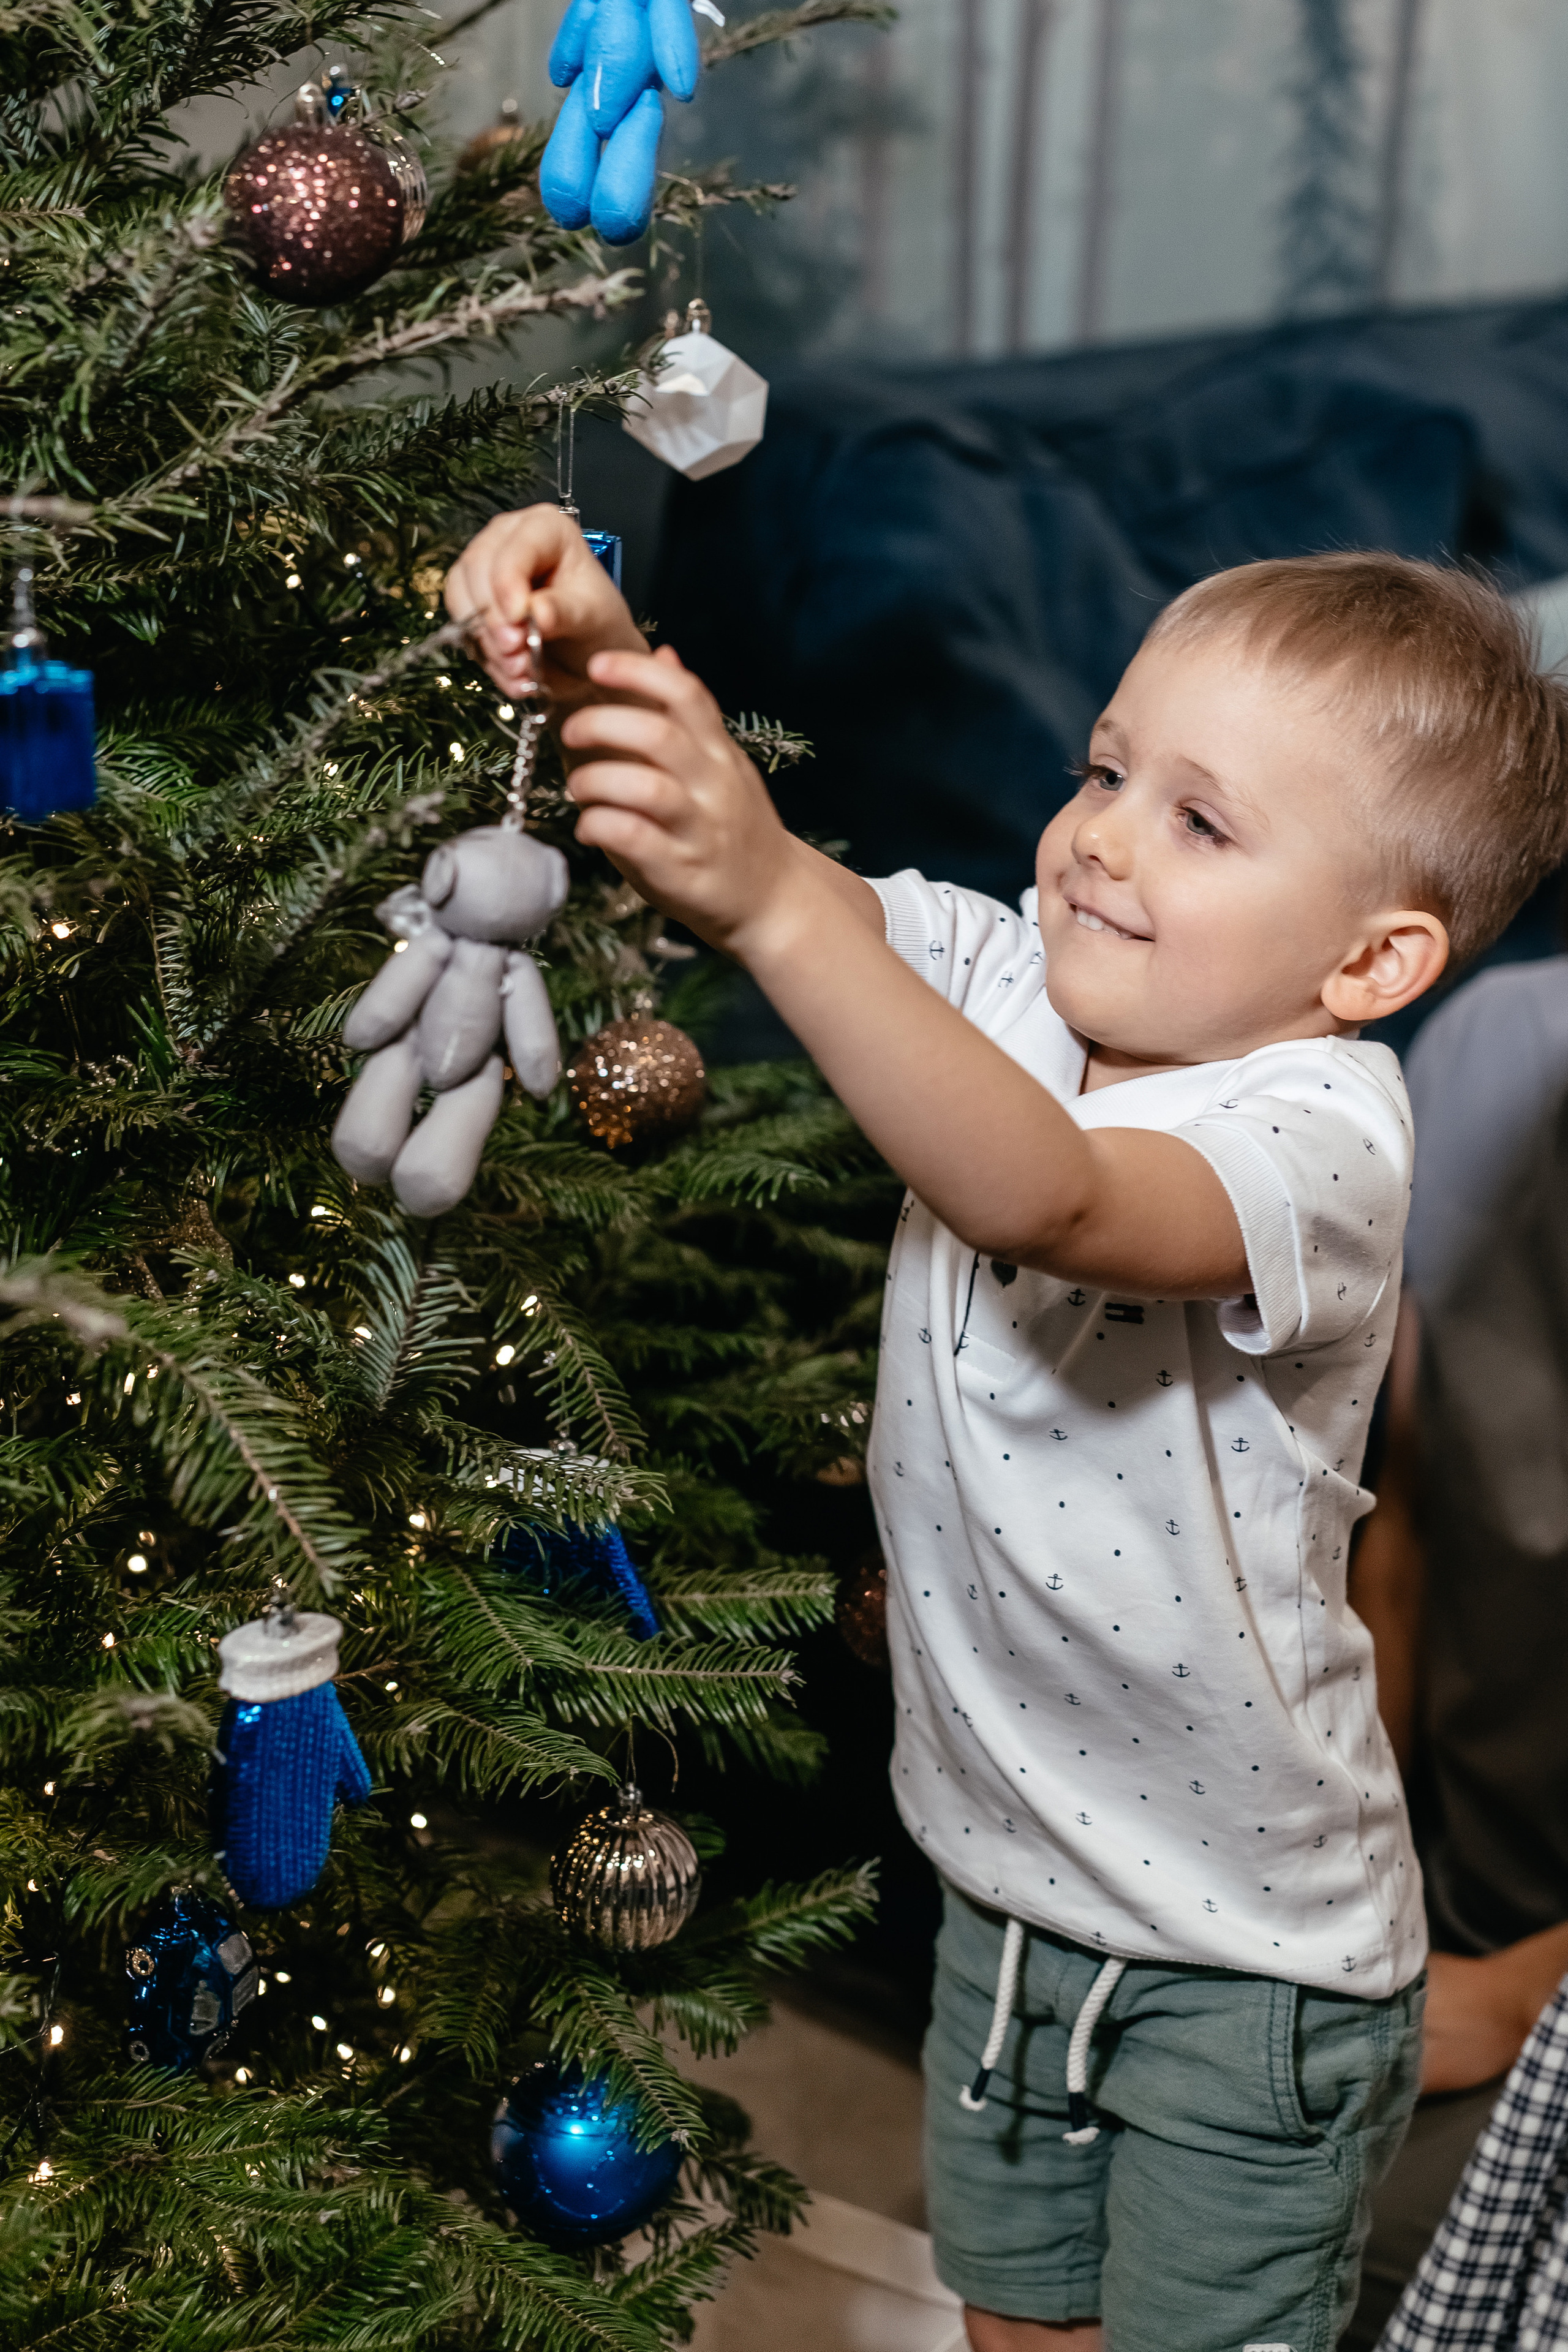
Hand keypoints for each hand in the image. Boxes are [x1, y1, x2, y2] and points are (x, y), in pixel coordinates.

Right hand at [443, 504, 644, 709]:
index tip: (518, 620)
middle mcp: (510, 539)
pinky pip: (460, 623)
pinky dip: (483, 653)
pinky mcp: (472, 600)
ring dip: (485, 640)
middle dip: (493, 617)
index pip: (513, 548)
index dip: (508, 585)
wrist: (588, 656)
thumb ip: (564, 611)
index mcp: (546, 528)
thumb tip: (536, 612)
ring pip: (460, 595)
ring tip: (519, 669)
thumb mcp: (592, 617)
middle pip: (476, 567)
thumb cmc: (597, 624)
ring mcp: (486, 568)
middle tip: (517, 654)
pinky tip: (510, 673)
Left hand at [561, 643, 802, 954]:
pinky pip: (633, 837)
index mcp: (719, 752)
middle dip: (601, 725)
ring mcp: (699, 828)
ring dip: (595, 781)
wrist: (774, 899)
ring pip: (643, 787)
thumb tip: (665, 655)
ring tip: (579, 787)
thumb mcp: (721, 763)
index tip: (596, 665)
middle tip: (571, 732)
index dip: (637, 671)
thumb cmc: (735, 829)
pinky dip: (599, 826)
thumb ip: (691, 716)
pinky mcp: (681, 870)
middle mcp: (713, 785)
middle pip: (657, 735)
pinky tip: (589, 827)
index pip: (685, 693)